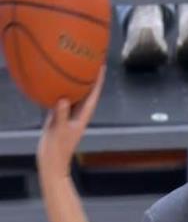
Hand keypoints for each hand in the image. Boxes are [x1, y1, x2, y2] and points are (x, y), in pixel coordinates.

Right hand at [37, 66, 105, 180]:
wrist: (52, 161)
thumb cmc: (58, 148)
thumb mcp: (59, 130)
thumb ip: (61, 115)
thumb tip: (63, 99)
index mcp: (83, 116)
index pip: (93, 95)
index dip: (98, 80)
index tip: (101, 66)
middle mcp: (79, 113)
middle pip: (87, 92)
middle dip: (89, 77)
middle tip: (90, 60)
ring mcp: (70, 115)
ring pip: (75, 95)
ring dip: (77, 82)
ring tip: (76, 66)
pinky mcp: (60, 117)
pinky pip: (63, 100)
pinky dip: (62, 90)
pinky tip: (57, 81)